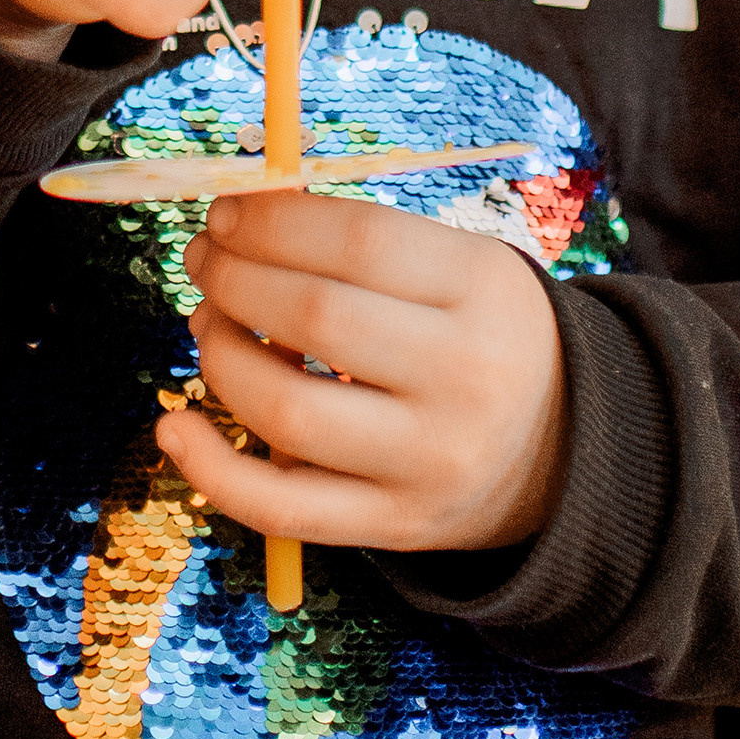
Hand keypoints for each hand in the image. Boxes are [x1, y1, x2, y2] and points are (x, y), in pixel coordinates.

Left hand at [157, 191, 568, 553]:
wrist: (564, 449)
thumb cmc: (482, 335)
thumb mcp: (461, 268)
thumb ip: (364, 244)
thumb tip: (240, 227)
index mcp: (483, 291)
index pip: (358, 241)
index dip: (274, 221)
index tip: (226, 213)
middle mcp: (462, 378)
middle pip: (317, 317)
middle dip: (233, 278)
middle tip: (204, 260)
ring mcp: (427, 461)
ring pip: (287, 412)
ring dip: (219, 357)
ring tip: (208, 325)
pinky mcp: (394, 525)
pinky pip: (284, 508)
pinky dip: (212, 471)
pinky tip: (175, 427)